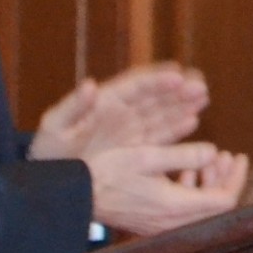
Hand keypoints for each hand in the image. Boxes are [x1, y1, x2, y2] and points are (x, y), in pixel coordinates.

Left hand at [28, 64, 208, 160]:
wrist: (50, 179)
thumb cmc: (48, 150)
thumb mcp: (53, 126)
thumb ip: (72, 106)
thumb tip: (89, 85)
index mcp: (105, 102)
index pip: (135, 86)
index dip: (156, 79)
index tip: (177, 73)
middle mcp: (123, 112)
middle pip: (155, 96)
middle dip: (178, 89)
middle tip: (200, 83)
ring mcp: (132, 130)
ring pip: (162, 113)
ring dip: (182, 104)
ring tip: (203, 95)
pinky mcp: (136, 149)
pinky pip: (160, 136)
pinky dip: (176, 129)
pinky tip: (193, 121)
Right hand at [83, 142, 241, 235]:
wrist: (79, 195)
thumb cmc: (109, 172)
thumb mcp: (147, 156)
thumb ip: (183, 155)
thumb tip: (213, 152)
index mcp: (174, 206)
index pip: (224, 200)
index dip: (236, 177)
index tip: (238, 155)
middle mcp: (172, 222)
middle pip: (216, 207)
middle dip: (225, 179)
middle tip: (226, 154)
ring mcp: (163, 226)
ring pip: (202, 209)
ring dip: (209, 183)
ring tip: (210, 159)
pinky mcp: (154, 222)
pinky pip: (186, 211)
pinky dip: (193, 190)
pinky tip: (184, 172)